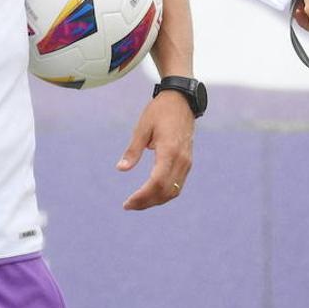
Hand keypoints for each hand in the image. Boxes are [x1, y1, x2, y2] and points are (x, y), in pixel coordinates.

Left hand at [117, 90, 193, 209]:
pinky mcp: (187, 162)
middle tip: (128, 206)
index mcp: (169, 151)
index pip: (157, 182)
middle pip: (166, 191)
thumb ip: (133, 150)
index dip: (143, 195)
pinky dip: (164, 193)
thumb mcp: (142, 128)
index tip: (128, 202)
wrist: (182, 101)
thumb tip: (121, 169)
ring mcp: (187, 162)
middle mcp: (181, 160)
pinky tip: (151, 194)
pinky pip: (178, 184)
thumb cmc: (159, 112)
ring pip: (174, 191)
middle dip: (147, 202)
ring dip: (156, 200)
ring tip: (137, 203)